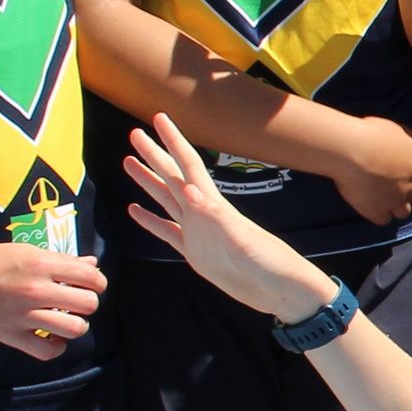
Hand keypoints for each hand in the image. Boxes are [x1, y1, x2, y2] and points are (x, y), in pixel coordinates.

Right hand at [0, 241, 104, 354]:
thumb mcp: (25, 251)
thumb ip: (61, 260)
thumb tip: (92, 264)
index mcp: (41, 264)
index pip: (91, 277)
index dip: (97, 282)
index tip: (89, 284)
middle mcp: (36, 290)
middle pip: (89, 304)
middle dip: (88, 303)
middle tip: (75, 301)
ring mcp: (23, 315)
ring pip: (75, 328)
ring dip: (76, 325)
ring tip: (66, 319)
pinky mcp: (10, 335)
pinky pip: (48, 351)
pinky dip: (55, 346)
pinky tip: (51, 337)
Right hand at [123, 116, 333, 321]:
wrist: (283, 292)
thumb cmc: (271, 264)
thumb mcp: (243, 241)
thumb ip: (217, 217)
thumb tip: (189, 191)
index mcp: (215, 205)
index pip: (189, 165)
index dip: (173, 140)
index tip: (158, 118)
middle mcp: (204, 213)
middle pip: (172, 176)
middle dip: (154, 154)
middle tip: (134, 133)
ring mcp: (198, 232)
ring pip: (166, 199)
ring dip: (148, 181)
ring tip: (128, 162)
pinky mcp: (196, 253)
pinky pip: (166, 232)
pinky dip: (149, 221)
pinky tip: (135, 211)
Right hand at [324, 115, 411, 226]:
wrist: (349, 152)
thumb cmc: (370, 134)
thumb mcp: (393, 128)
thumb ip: (405, 138)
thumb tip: (409, 139)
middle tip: (399, 187)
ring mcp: (396, 200)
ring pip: (404, 211)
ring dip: (397, 206)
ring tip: (383, 200)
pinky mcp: (378, 212)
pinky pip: (384, 220)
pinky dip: (378, 214)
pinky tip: (370, 207)